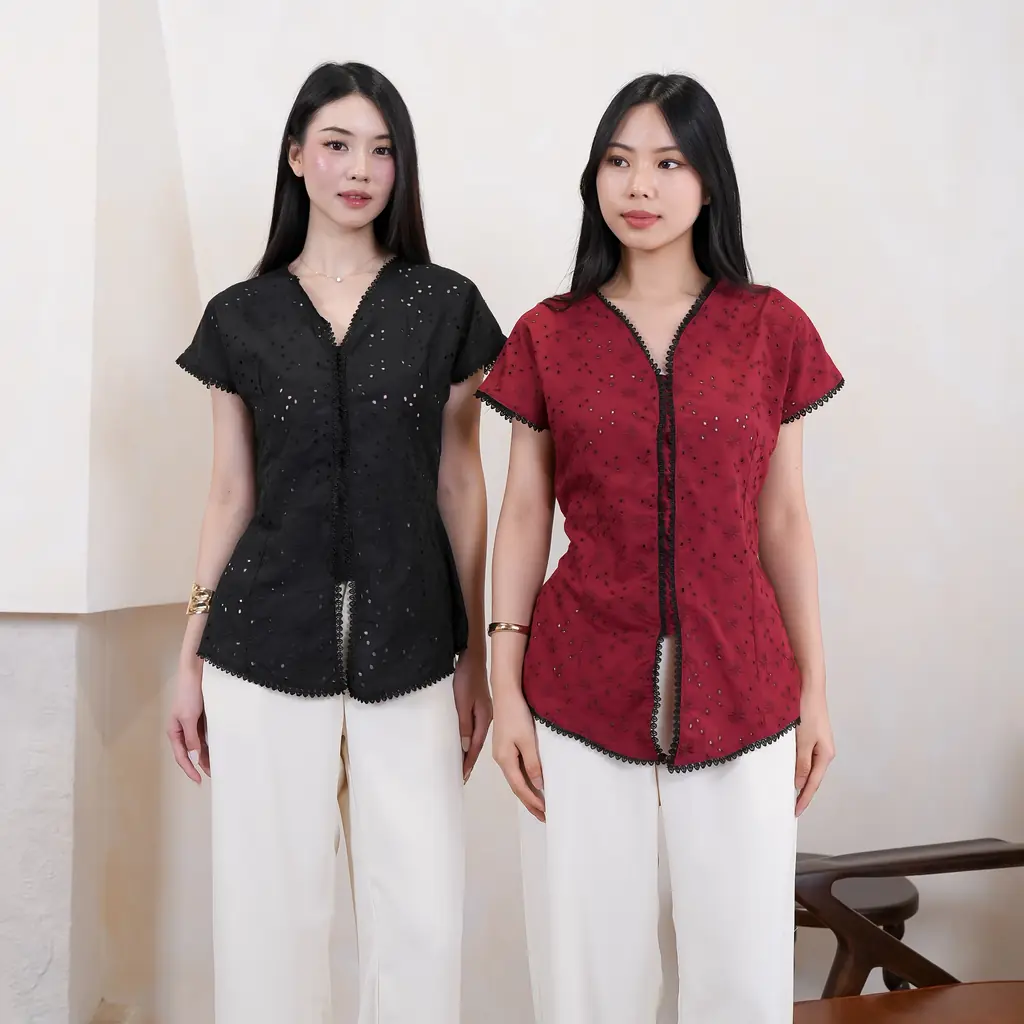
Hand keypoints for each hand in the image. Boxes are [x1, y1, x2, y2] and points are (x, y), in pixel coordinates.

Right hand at [167, 657, 209, 784]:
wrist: (196, 674)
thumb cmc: (189, 693)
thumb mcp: (189, 717)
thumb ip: (191, 737)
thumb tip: (194, 754)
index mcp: (174, 731)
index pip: (181, 756)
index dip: (189, 769)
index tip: (199, 780)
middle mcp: (182, 730)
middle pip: (191, 753)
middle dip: (200, 765)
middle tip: (213, 775)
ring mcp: (192, 725)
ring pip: (199, 746)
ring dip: (206, 756)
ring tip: (217, 766)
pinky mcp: (201, 719)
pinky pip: (206, 736)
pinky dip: (211, 744)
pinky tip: (218, 750)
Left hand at [453, 651, 491, 782]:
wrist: (473, 658)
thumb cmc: (466, 678)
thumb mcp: (463, 702)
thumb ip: (464, 725)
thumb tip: (466, 748)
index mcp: (483, 719)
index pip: (475, 746)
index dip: (469, 762)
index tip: (462, 777)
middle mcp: (485, 718)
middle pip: (477, 744)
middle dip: (469, 760)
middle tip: (462, 777)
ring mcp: (483, 712)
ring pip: (476, 737)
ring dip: (469, 751)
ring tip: (462, 765)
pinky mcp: (479, 707)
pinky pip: (475, 729)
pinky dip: (470, 739)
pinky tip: (466, 743)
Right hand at [492, 690, 544, 821]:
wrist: (506, 693)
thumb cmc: (517, 715)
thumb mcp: (528, 740)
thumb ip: (533, 764)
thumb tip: (539, 786)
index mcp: (505, 760)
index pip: (520, 788)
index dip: (533, 802)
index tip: (546, 814)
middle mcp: (501, 759)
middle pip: (516, 786)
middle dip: (530, 802)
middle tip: (543, 817)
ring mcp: (502, 752)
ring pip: (516, 779)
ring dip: (528, 792)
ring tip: (539, 805)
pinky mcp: (505, 745)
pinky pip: (516, 769)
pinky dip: (525, 780)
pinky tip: (532, 782)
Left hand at [795, 688, 834, 815]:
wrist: (809, 686)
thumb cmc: (807, 711)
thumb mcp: (803, 740)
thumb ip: (801, 762)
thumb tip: (800, 784)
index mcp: (825, 755)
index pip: (813, 783)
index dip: (804, 798)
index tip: (795, 812)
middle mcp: (824, 751)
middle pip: (812, 777)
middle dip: (802, 792)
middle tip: (790, 807)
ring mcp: (818, 743)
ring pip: (807, 767)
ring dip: (799, 779)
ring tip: (788, 793)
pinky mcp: (810, 735)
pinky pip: (804, 756)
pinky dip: (797, 766)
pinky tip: (789, 770)